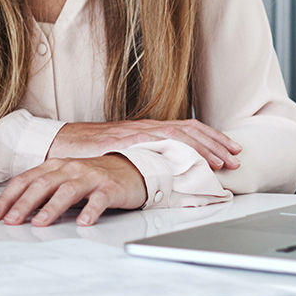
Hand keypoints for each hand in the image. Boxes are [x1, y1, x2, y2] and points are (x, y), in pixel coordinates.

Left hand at [0, 154, 147, 226]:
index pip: (25, 180)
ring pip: (67, 191)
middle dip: (24, 204)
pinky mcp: (110, 188)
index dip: (7, 198)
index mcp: (54, 166)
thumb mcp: (64, 179)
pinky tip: (83, 223)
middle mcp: (70, 169)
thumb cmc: (93, 177)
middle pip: (42, 185)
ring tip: (40, 223)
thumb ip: (43, 191)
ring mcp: (90, 177)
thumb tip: (16, 211)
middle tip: (11, 221)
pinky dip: (90, 211)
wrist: (131, 168)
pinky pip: (99, 200)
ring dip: (51, 207)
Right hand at [46, 119, 241, 170]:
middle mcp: (145, 128)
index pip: (187, 128)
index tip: (231, 149)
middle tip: (236, 158)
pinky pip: (154, 148)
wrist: (59, 143)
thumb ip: (142, 155)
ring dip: (201, 150)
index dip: (211, 137)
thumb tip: (165, 168)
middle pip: (188, 131)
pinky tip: (188, 164)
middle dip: (215, 144)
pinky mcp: (124, 144)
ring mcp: (135, 134)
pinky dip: (174, 155)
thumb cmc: (88, 150)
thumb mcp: (122, 150)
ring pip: (177, 137)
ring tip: (220, 164)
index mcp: (147, 129)